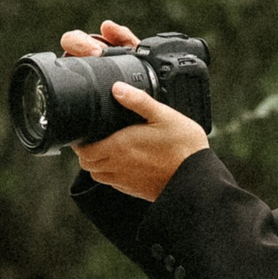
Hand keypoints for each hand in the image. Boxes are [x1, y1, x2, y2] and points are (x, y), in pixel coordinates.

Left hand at [67, 22, 208, 200]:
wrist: (197, 179)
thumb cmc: (183, 147)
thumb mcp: (163, 115)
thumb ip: (138, 101)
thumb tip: (117, 88)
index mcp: (120, 147)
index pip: (84, 150)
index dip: (80, 142)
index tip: (87, 132)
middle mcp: (118, 167)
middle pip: (88, 164)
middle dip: (87, 151)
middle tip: (96, 138)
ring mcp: (126, 181)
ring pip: (99, 175)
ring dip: (98, 163)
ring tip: (110, 150)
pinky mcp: (135, 190)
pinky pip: (114, 183)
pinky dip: (112, 174)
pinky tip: (126, 163)